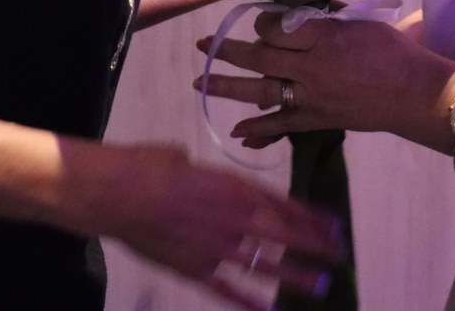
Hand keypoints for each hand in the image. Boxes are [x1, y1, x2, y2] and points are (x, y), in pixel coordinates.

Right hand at [66, 141, 344, 309]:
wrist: (114, 193)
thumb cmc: (146, 166)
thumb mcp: (186, 158)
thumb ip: (205, 175)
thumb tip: (202, 175)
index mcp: (235, 187)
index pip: (284, 206)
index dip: (311, 218)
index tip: (334, 226)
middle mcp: (234, 218)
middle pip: (284, 236)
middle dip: (315, 247)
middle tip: (339, 256)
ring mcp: (216, 247)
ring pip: (265, 266)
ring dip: (294, 277)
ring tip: (319, 286)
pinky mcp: (193, 269)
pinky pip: (227, 290)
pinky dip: (248, 302)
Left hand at [195, 11, 454, 149]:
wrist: (415, 94)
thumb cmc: (393, 51)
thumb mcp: (360, 22)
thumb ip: (324, 18)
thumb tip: (294, 11)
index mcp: (325, 39)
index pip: (277, 28)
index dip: (261, 23)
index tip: (257, 20)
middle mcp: (313, 69)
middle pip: (260, 58)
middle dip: (227, 50)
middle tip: (203, 44)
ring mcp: (313, 98)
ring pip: (262, 92)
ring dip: (227, 87)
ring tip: (200, 82)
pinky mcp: (319, 120)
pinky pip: (282, 124)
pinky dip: (258, 129)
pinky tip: (235, 131)